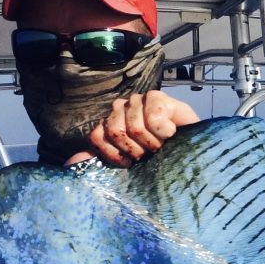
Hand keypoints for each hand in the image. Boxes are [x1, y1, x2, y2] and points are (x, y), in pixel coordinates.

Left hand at [67, 90, 200, 166]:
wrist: (194, 156)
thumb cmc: (162, 162)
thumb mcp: (129, 165)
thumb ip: (99, 162)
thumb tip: (69, 163)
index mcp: (111, 124)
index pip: (96, 136)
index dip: (114, 155)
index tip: (131, 163)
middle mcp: (122, 109)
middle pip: (114, 130)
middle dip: (136, 150)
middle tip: (151, 153)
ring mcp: (140, 101)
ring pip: (134, 126)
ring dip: (152, 142)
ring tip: (163, 145)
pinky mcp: (159, 98)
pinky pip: (153, 117)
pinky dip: (164, 131)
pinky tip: (172, 133)